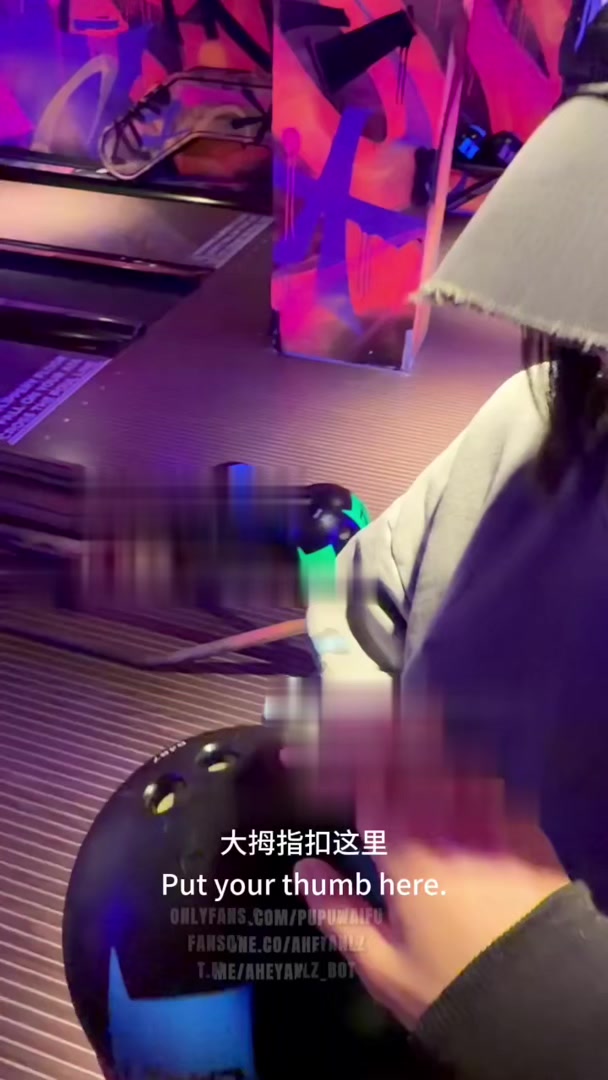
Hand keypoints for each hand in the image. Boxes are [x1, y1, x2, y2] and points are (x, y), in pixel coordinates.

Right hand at [294, 705, 568, 1028]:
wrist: (541, 1000)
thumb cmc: (456, 988)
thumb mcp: (384, 966)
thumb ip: (340, 912)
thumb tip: (305, 869)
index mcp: (405, 857)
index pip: (363, 786)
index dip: (332, 760)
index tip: (306, 751)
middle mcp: (446, 828)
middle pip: (403, 759)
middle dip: (370, 729)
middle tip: (343, 710)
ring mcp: (489, 824)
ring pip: (446, 762)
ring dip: (414, 739)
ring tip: (390, 724)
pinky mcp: (525, 833)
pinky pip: (488, 783)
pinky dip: (462, 768)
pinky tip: (452, 768)